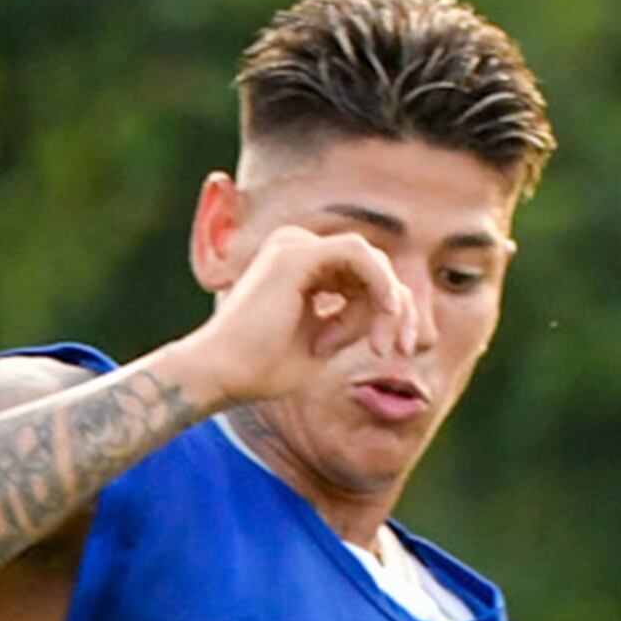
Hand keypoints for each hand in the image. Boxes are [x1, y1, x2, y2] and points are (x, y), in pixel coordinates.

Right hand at [170, 221, 427, 414]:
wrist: (223, 374)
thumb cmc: (265, 367)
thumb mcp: (325, 341)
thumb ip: (355, 320)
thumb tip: (395, 307)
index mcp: (301, 267)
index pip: (362, 276)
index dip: (388, 311)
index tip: (392, 351)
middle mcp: (296, 248)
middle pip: (372, 266)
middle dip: (395, 308)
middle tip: (397, 349)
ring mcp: (293, 245)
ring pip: (371, 259)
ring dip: (387, 303)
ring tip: (380, 345)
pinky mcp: (296, 254)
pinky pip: (358, 254)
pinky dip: (379, 284)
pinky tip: (384, 313)